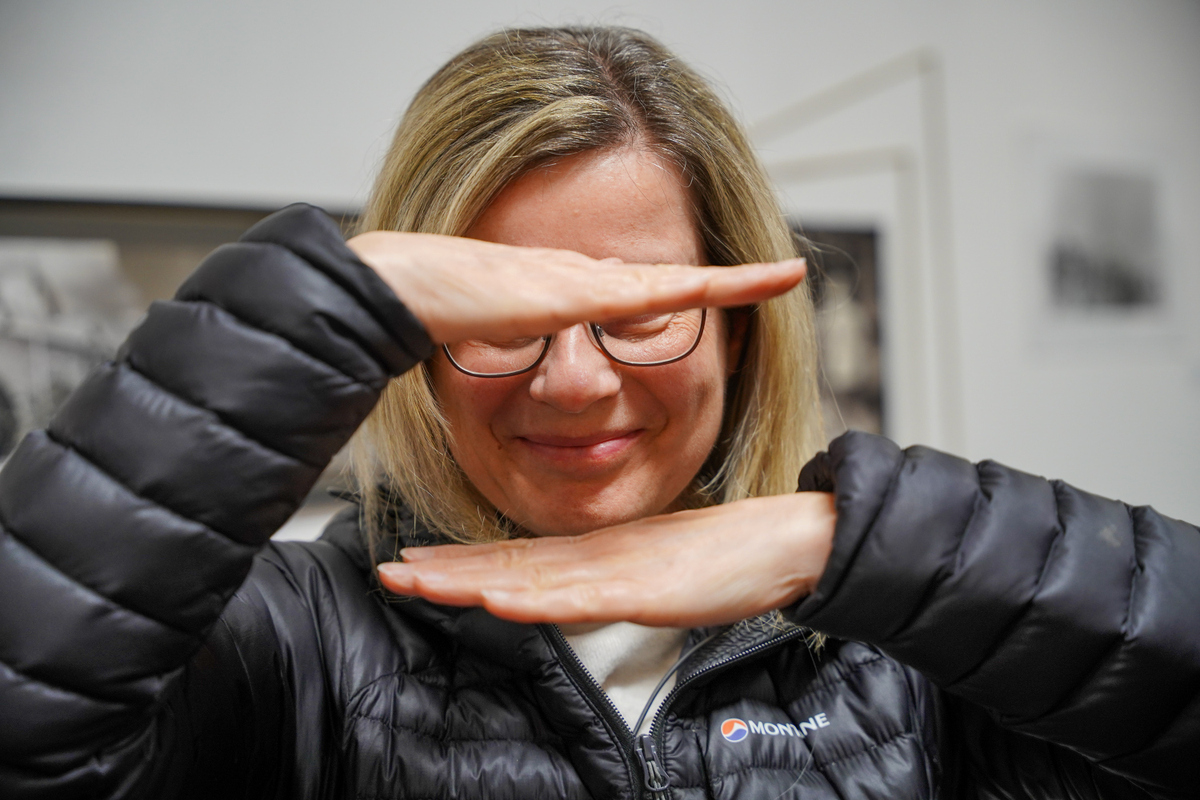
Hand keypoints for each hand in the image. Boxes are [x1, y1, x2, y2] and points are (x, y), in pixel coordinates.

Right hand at [346, 231, 805, 343]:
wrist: (399, 285)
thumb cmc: (430, 317)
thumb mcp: (486, 349)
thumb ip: (517, 358)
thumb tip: (536, 378)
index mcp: (564, 293)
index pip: (638, 293)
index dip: (685, 292)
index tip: (723, 293)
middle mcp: (582, 278)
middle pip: (669, 282)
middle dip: (729, 280)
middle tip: (785, 272)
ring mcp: (583, 280)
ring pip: (675, 280)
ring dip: (732, 280)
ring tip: (786, 273)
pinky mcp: (578, 290)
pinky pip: (657, 292)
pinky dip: (705, 289)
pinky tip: (742, 285)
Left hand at [376, 492, 835, 626]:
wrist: (787, 541)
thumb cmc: (726, 557)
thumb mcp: (656, 570)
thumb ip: (614, 578)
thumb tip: (575, 589)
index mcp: (597, 552)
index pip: (517, 557)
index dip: (462, 561)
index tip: (413, 562)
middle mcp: (597, 555)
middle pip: (509, 563)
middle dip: (445, 568)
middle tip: (389, 568)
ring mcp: (618, 569)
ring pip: (531, 576)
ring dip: (469, 579)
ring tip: (416, 578)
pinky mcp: (646, 588)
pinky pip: (581, 596)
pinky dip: (535, 597)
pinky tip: (498, 597)